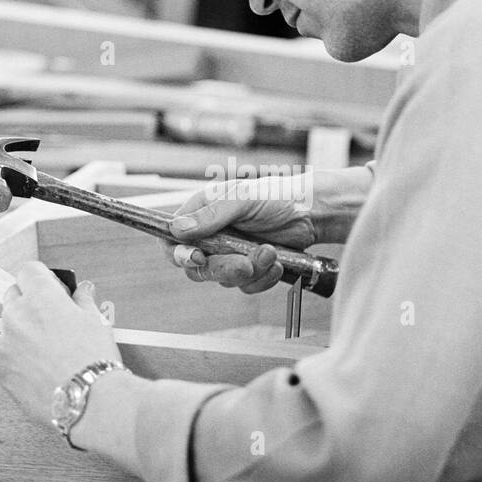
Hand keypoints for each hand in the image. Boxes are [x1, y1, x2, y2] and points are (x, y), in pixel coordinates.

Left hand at [0, 262, 120, 426]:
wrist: (87, 399)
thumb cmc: (94, 360)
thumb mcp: (96, 321)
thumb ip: (83, 300)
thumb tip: (83, 290)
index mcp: (42, 295)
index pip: (31, 271)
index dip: (44, 278)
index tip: (53, 288)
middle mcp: (18, 312)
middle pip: (16, 293)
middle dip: (31, 298)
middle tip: (51, 316)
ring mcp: (5, 338)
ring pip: (5, 318)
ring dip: (18, 321)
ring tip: (37, 336)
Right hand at [164, 177, 317, 293]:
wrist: (310, 212)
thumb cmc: (276, 196)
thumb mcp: (242, 198)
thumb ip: (211, 214)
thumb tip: (177, 229)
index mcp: (201, 213)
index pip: (171, 240)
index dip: (177, 253)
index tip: (195, 257)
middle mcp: (211, 236)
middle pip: (196, 267)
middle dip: (222, 268)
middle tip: (245, 264)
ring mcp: (229, 254)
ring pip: (223, 279)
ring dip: (249, 271)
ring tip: (270, 253)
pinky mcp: (248, 268)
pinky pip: (246, 285)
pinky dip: (262, 279)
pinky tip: (277, 263)